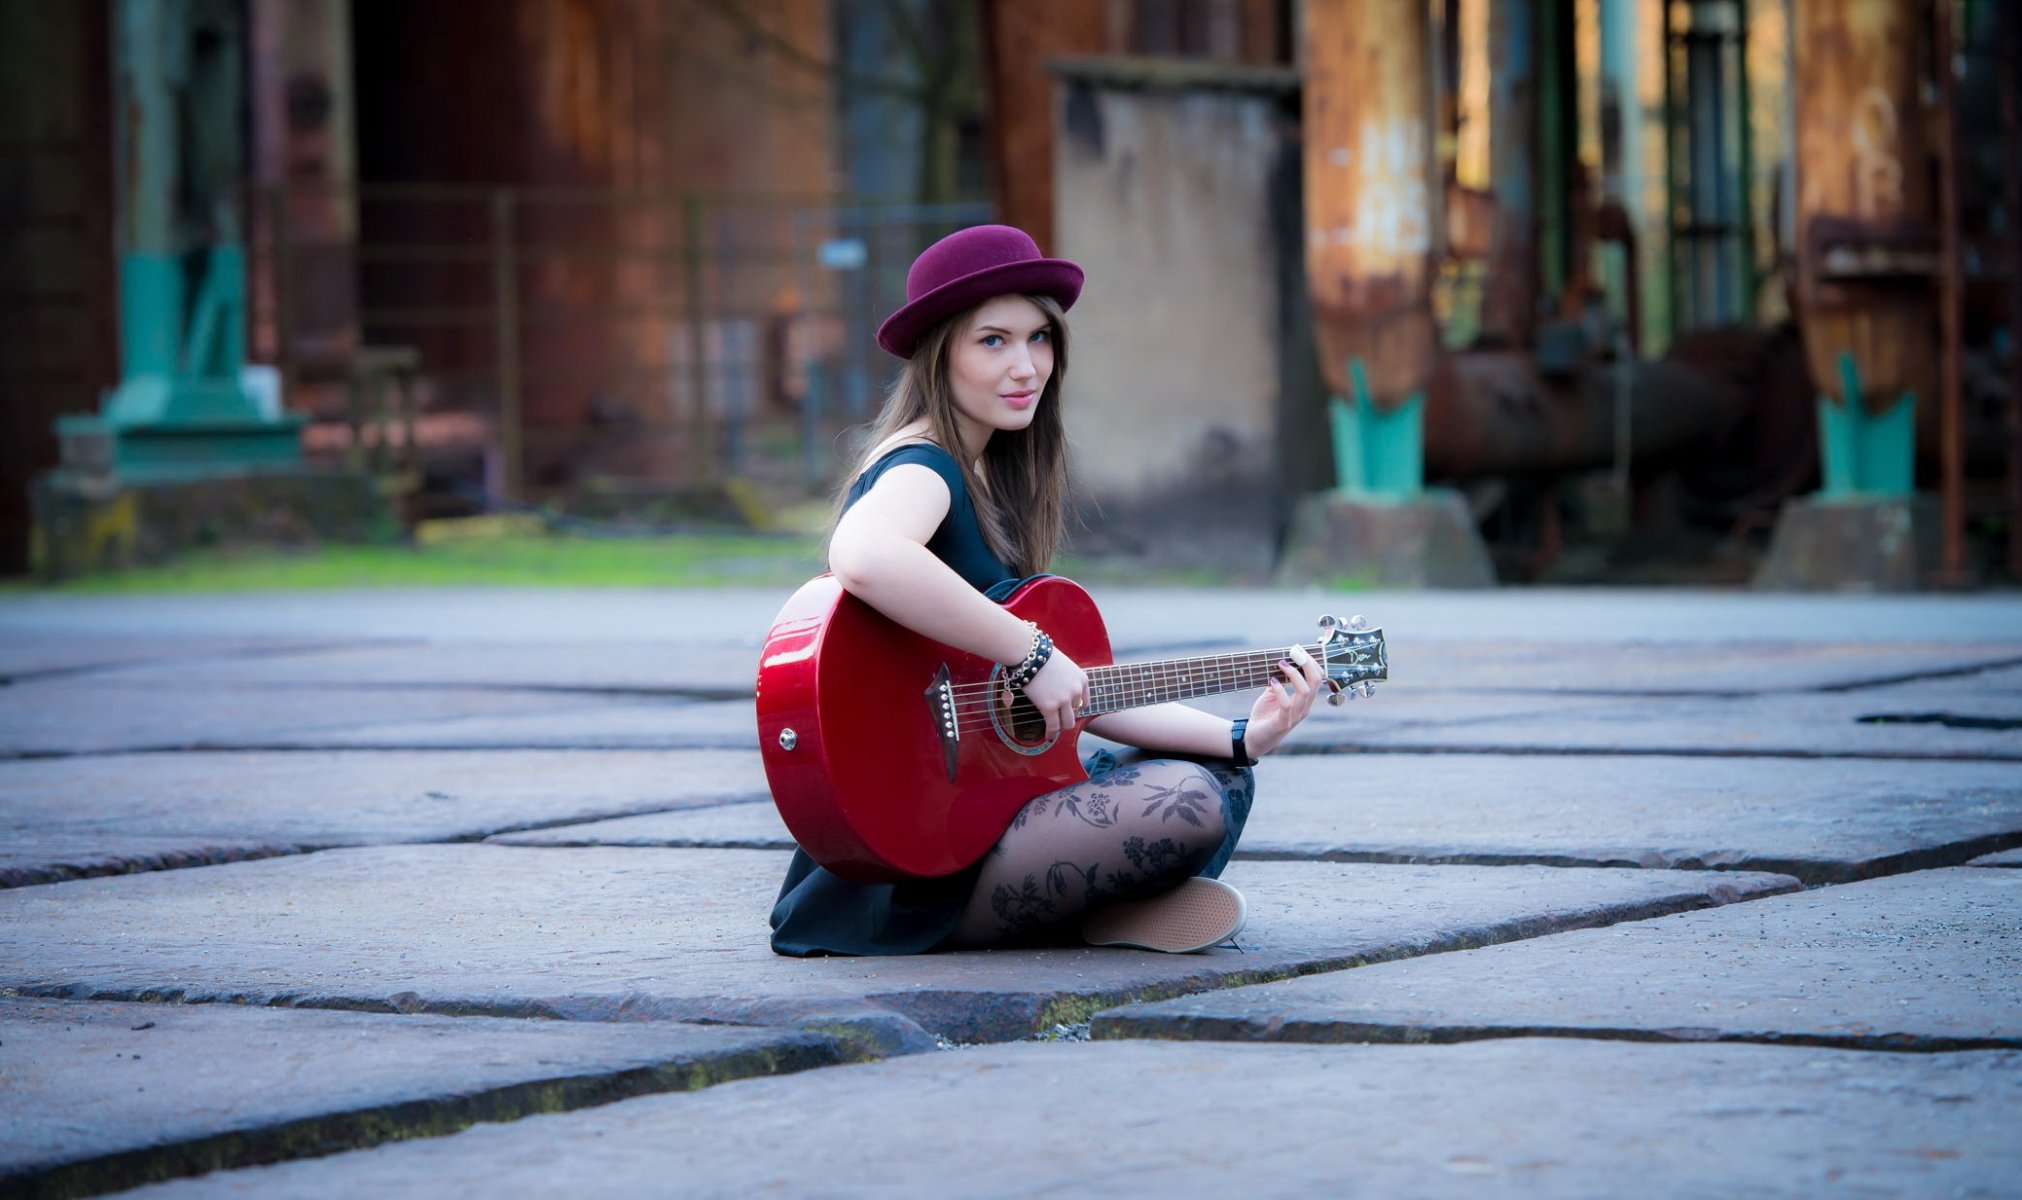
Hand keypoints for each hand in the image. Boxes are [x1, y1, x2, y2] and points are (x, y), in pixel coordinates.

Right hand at [1014, 649, 1087, 744]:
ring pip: (1067, 723)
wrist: (1029, 653)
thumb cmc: (1041, 655)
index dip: (1076, 708)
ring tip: (1053, 729)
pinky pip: (1053, 726)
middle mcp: (1076, 691)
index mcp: (1082, 679)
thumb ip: (1066, 679)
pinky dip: (1051, 733)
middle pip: (1076, 713)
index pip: (1084, 701)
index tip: (1069, 711)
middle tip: (1059, 720)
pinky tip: (1047, 736)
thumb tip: (1058, 688)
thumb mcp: (1063, 665)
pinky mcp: (1050, 706)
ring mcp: (1064, 700)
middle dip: (1068, 717)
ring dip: (1061, 727)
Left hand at [1239, 643, 1323, 757]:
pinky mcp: (1283, 722)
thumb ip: (1278, 682)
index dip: (1312, 662)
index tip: (1300, 649)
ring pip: (1305, 691)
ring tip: (1281, 664)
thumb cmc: (1265, 716)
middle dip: (1307, 664)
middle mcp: (1304, 707)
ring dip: (1294, 674)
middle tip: (1295, 652)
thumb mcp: (1272, 695)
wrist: (1254, 738)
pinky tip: (1272, 681)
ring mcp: (1295, 715)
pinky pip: (1287, 704)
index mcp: (1305, 700)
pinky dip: (1280, 690)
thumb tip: (1279, 663)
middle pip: (1316, 682)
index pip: (1318, 678)